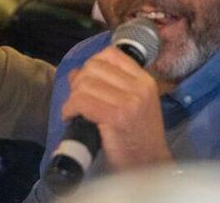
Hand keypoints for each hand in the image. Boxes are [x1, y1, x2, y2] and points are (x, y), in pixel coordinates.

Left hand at [61, 46, 171, 169]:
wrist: (149, 165)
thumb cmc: (137, 136)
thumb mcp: (130, 104)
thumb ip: (107, 85)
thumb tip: (75, 72)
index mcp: (145, 80)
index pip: (112, 54)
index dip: (92, 64)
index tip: (87, 81)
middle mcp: (139, 87)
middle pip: (94, 67)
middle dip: (79, 81)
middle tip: (77, 99)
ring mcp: (129, 102)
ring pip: (85, 84)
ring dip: (73, 97)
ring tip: (74, 111)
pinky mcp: (116, 117)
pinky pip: (82, 101)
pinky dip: (70, 108)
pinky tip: (71, 117)